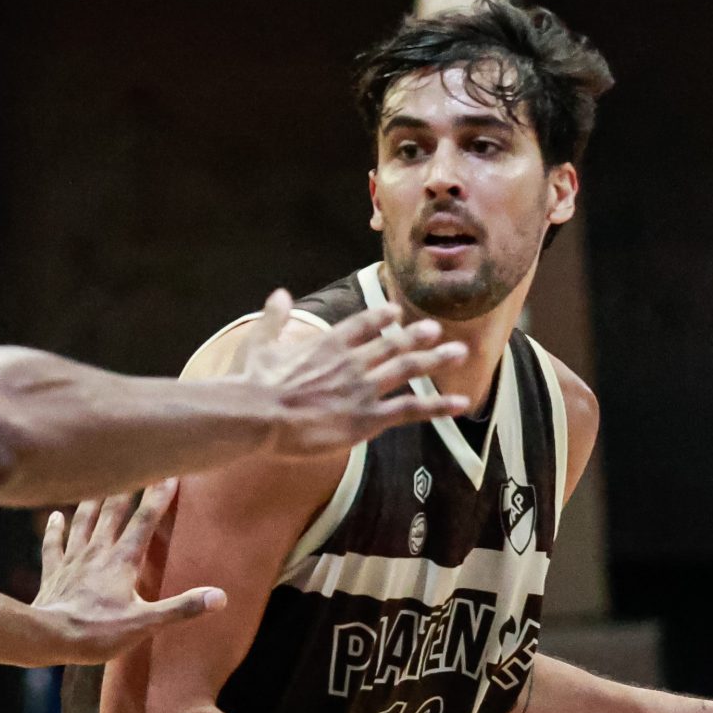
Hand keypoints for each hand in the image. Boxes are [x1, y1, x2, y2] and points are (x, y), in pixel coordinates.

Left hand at [31, 483, 226, 663]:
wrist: (49, 638)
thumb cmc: (98, 632)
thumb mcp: (146, 623)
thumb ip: (182, 607)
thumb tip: (219, 597)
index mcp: (123, 561)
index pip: (145, 520)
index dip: (159, 496)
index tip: (170, 472)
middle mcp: (97, 552)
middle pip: (113, 511)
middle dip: (126, 486)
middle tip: (134, 463)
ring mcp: (73, 560)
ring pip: (84, 521)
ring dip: (93, 501)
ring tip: (99, 481)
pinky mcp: (53, 573)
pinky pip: (52, 545)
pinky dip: (54, 529)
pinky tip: (55, 516)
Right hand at [239, 293, 471, 457]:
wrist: (259, 415)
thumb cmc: (252, 383)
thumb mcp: (260, 342)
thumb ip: (275, 318)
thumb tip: (279, 294)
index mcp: (328, 344)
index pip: (363, 325)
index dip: (383, 317)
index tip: (397, 312)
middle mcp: (352, 362)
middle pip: (393, 345)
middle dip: (417, 337)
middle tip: (437, 329)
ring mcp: (363, 389)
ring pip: (408, 370)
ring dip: (435, 360)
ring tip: (459, 353)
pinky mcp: (367, 418)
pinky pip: (410, 409)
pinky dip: (437, 405)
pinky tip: (460, 403)